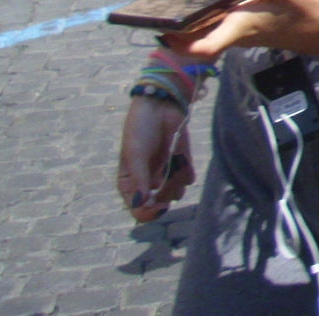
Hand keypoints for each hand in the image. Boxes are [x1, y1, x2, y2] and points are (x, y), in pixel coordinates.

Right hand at [116, 94, 195, 222]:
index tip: (158, 206)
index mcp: (130, 184)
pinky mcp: (182, 164)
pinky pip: (188, 179)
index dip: (148, 214)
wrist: (160, 105)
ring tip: (172, 162)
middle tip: (165, 181)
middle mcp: (148, 183)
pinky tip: (180, 156)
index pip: (138, 210)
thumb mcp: (135, 155)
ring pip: (177, 193)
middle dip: (164, 196)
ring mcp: (166, 174)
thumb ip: (139, 180)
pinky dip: (187, 171)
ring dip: (177, 182)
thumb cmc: (140, 129)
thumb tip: (141, 205)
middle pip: (159, 204)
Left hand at [163, 0, 318, 60]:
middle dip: (175, 30)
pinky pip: (219, 31)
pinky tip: (208, 2)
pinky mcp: (249, 34)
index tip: (159, 29)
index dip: (176, 43)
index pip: (201, 49)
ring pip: (207, 37)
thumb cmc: (307, 7)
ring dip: (190, 26)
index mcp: (241, 26)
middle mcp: (236, 37)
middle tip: (160, 9)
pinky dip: (207, 21)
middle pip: (196, 43)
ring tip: (178, 2)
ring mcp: (242, 38)